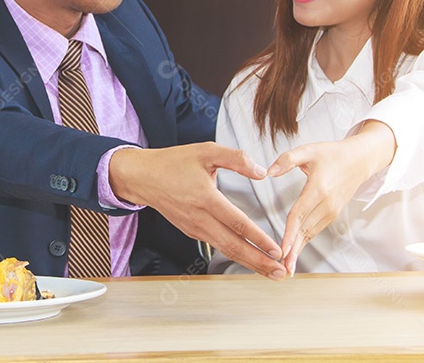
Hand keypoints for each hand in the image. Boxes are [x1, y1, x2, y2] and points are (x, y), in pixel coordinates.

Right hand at [109, 143, 286, 279]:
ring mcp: (194, 228)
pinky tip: (249, 259)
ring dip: (250, 263)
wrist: (143, 177)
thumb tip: (261, 172)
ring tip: (270, 272)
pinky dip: (236, 255)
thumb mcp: (206, 151)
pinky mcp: (192, 231)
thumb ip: (236, 158)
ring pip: (226, 250)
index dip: (258, 238)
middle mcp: (199, 217)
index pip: (237, 223)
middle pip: (233, 245)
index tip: (276, 249)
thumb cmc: (173, 163)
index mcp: (205, 197)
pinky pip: (217, 246)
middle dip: (259, 261)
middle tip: (280, 272)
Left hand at [267, 120, 395, 274]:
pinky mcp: (333, 214)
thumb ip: (286, 160)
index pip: (299, 215)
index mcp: (318, 188)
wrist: (360, 160)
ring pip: (310, 233)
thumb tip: (268, 172)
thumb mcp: (308, 150)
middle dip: (293, 250)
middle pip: (305, 230)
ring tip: (287, 267)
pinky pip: (315, 230)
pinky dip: (305, 242)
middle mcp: (326, 204)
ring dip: (298, 250)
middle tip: (281, 269)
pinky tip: (296, 252)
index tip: (281, 250)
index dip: (289, 234)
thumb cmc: (332, 154)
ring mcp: (331, 210)